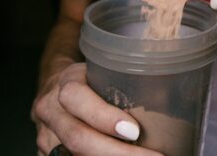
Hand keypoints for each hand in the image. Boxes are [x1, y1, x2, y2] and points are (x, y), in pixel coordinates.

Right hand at [31, 63, 160, 155]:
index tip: (135, 131)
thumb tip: (170, 96)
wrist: (57, 89)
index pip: (78, 99)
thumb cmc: (90, 79)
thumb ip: (127, 81)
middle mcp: (51, 111)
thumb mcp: (105, 70)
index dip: (104, 118)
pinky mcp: (49, 153)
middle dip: (116, 153)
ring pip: (75, 155)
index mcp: (66, 83)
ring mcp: (46, 136)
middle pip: (78, 137)